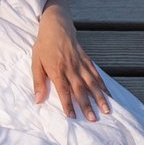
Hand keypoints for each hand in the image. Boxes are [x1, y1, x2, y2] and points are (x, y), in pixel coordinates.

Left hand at [31, 5, 104, 120]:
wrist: (57, 26)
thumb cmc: (44, 45)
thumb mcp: (35, 63)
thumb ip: (38, 82)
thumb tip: (37, 100)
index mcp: (57, 70)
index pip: (63, 90)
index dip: (68, 104)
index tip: (72, 116)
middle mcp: (71, 68)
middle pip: (80, 89)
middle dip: (87, 105)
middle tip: (94, 119)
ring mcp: (80, 64)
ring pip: (92, 83)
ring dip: (99, 97)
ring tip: (106, 109)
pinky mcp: (86, 60)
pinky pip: (96, 74)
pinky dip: (102, 84)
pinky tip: (107, 93)